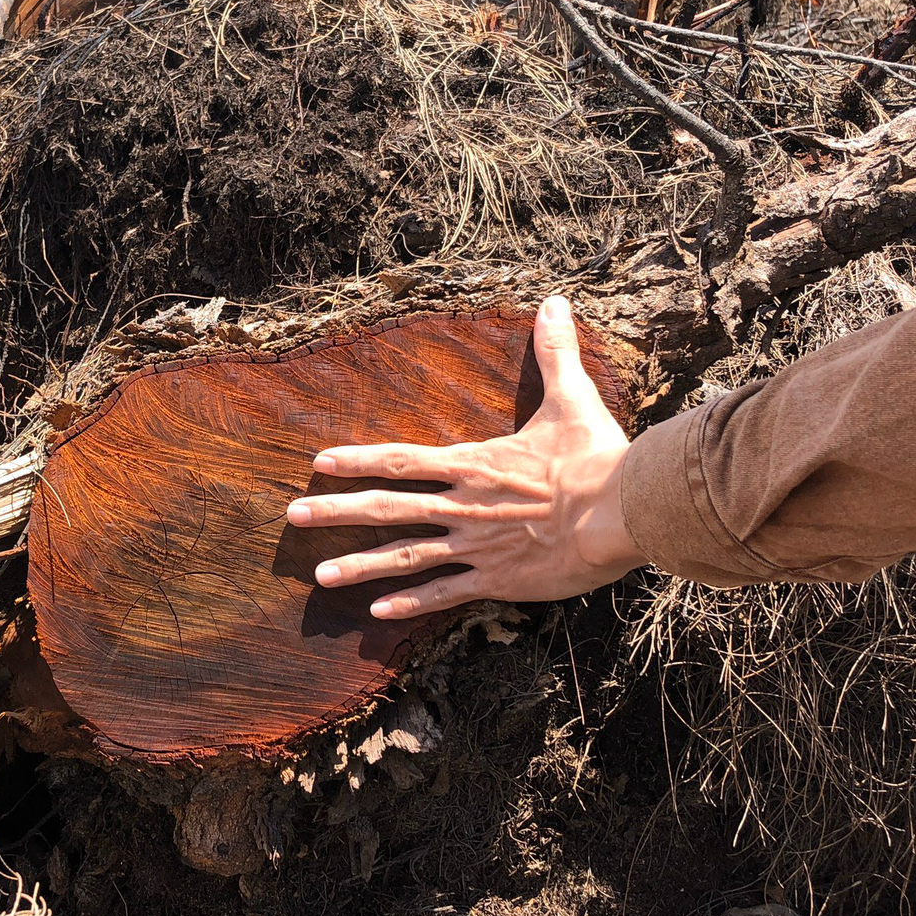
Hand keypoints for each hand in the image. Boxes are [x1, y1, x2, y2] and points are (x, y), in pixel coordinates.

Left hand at [286, 294, 645, 619]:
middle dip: (337, 510)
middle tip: (293, 515)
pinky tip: (378, 613)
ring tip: (321, 576)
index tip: (319, 462)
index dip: (358, 460)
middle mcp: (464, 505)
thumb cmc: (597, 458)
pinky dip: (411, 603)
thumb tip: (555, 302)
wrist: (621, 513)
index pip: (402, 459)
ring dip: (360, 566)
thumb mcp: (572, 398)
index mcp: (474, 464)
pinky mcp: (499, 579)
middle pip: (387, 508)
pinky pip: (446, 593)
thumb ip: (554, 353)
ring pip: (405, 557)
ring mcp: (477, 546)